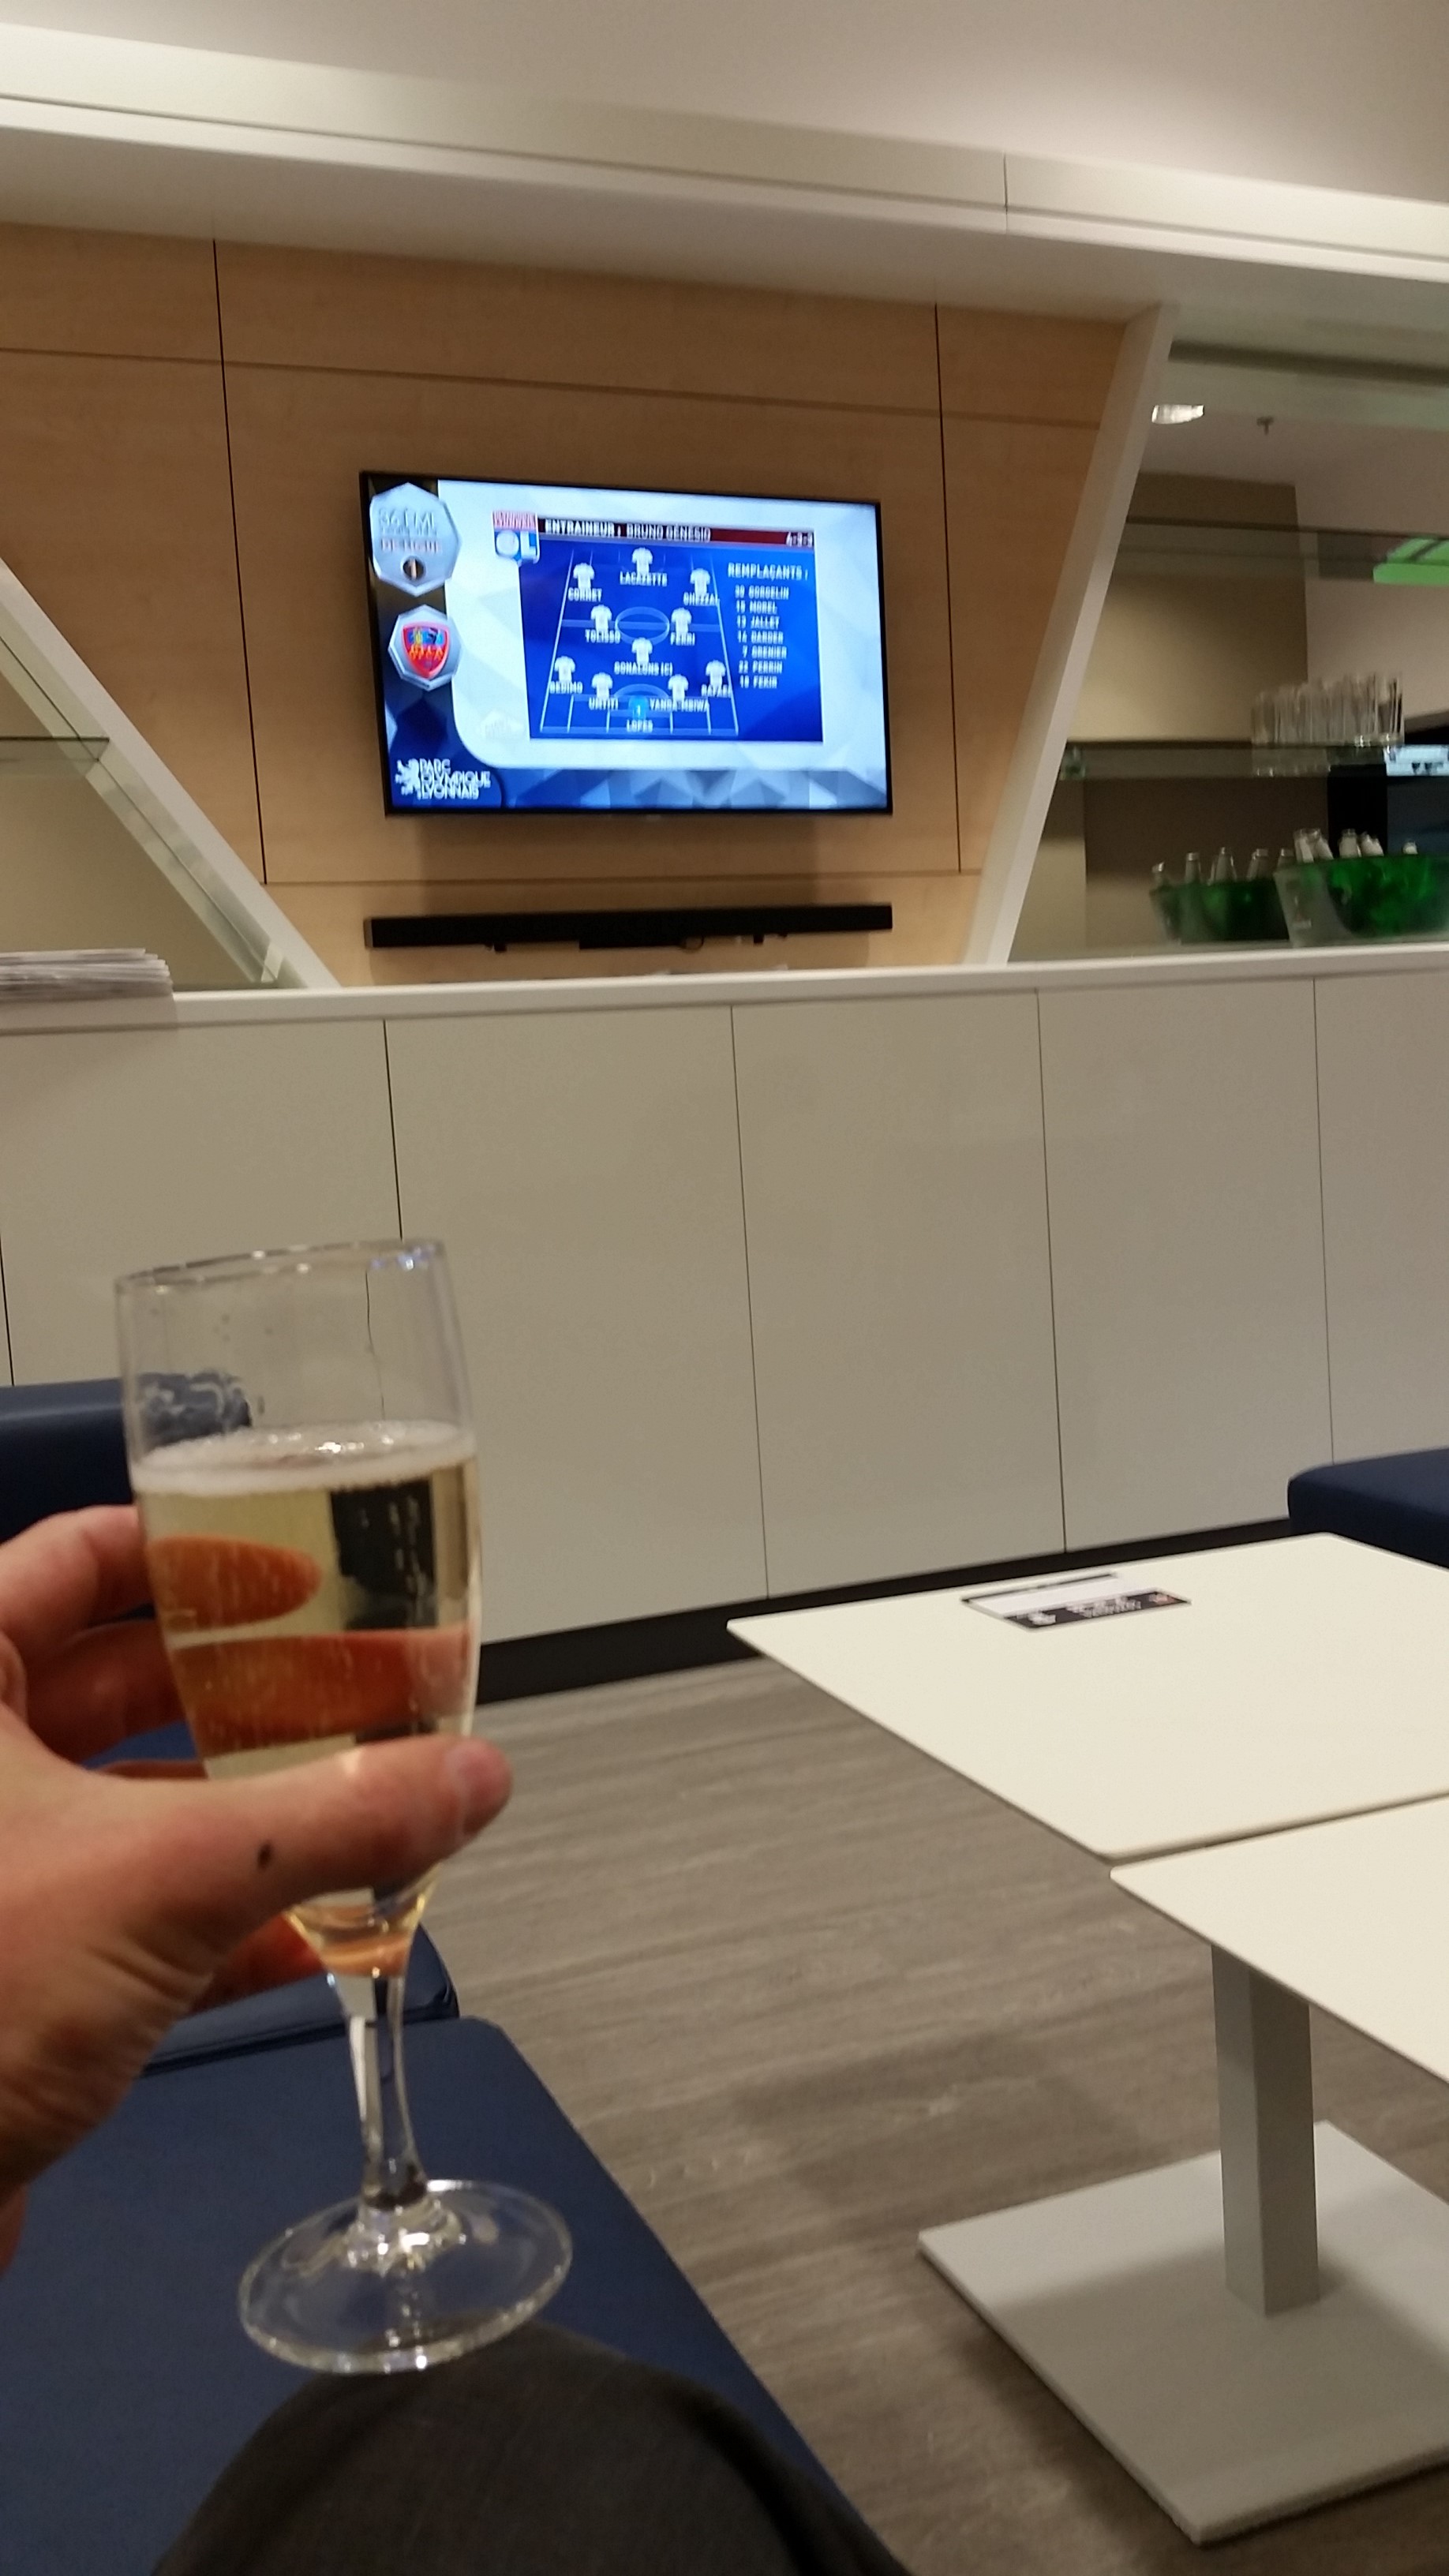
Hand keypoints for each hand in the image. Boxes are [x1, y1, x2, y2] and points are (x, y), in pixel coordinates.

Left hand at [0, 1507, 507, 2266]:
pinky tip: (320, 1938)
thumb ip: (333, 1817)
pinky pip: (133, 1917)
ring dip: (254, 1813)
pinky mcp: (9, 1975)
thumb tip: (464, 1776)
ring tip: (368, 1809)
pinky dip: (225, 1923)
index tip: (301, 1572)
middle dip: (258, 1690)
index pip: (83, 1558)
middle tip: (368, 1689)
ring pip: (137, 1803)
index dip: (201, 1556)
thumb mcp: (169, 1878)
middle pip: (127, 1679)